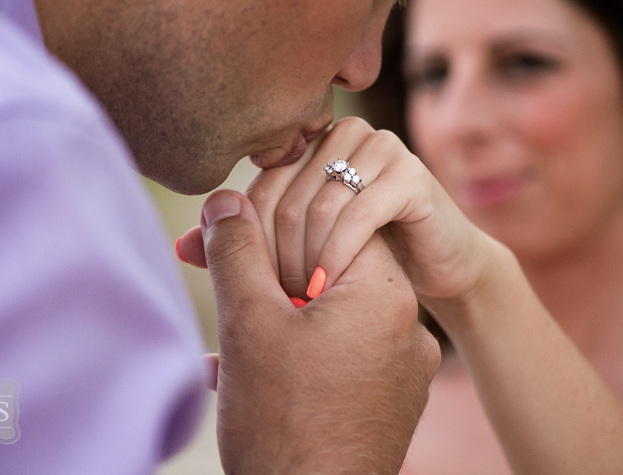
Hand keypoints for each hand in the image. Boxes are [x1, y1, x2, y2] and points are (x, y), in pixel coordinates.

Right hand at [178, 190, 439, 474]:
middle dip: (266, 273)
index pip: (334, 222)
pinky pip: (340, 355)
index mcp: (384, 294)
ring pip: (329, 314)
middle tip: (215, 276)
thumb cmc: (281, 424)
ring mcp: (402, 369)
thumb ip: (236, 250)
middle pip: (329, 268)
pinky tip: (246, 374)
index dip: (276, 224)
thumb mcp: (247, 323)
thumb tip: (225, 199)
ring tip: (226, 342)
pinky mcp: (389, 401)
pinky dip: (297, 354)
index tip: (234, 237)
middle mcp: (407, 326)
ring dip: (274, 317)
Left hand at [247, 117, 503, 302]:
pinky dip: (336, 255)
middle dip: (277, 255)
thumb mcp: (299, 247)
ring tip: (302, 298)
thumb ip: (245, 245)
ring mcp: (382, 148)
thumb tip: (181, 246)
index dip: (251, 241)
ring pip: (318, 205)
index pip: (260, 186)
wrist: (436, 265)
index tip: (254, 287)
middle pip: (285, 195)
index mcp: (314, 140)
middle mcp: (346, 133)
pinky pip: (357, 215)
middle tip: (278, 300)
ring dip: (304, 259)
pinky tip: (327, 287)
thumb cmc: (362, 253)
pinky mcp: (412, 175)